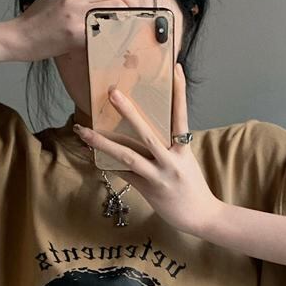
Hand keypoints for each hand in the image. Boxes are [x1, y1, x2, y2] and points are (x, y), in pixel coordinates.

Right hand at [16, 0, 127, 63]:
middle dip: (130, 1)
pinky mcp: (74, 33)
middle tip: (136, 14)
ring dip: (126, 17)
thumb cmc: (35, 20)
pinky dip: (114, 32)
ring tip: (129, 26)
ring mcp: (75, 14)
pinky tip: (118, 38)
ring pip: (113, 7)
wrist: (19, 37)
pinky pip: (103, 29)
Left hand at [75, 63, 218, 240]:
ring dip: (103, 143)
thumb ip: (170, 144)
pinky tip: (91, 154)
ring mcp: (158, 177)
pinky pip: (125, 175)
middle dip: (129, 112)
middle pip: (147, 134)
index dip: (180, 93)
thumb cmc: (193, 186)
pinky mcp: (148, 190)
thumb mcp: (186, 160)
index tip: (176, 69)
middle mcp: (170, 162)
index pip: (181, 116)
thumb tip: (148, 127)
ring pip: (128, 156)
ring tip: (83, 130)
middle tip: (112, 92)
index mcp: (183, 150)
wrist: (201, 217)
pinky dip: (109, 164)